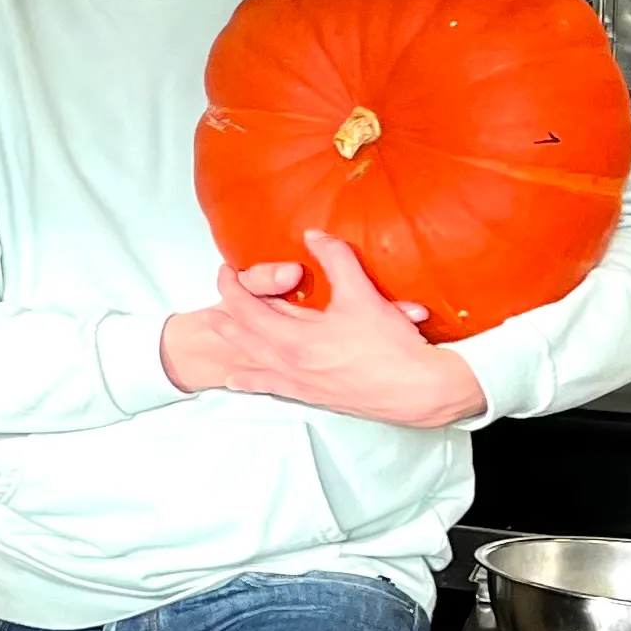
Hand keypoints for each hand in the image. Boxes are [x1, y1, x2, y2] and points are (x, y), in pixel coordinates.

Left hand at [160, 232, 486, 427]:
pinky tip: (237, 382)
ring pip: (253, 362)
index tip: (225, 271)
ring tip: (214, 332)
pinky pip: (270, 386)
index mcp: (295, 339)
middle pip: (243, 337)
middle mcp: (290, 364)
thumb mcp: (362, 295)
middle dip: (224, 316)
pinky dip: (250, 381)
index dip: (232, 286)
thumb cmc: (392, 347)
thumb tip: (314, 235)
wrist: (419, 391)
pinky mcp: (312, 396)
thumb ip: (336, 259)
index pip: (247, 308)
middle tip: (210, 300)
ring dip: (232, 344)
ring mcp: (299, 383)